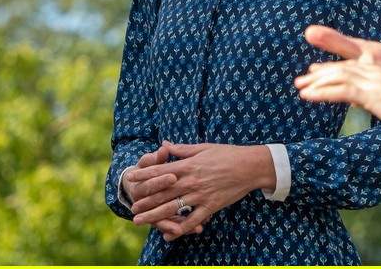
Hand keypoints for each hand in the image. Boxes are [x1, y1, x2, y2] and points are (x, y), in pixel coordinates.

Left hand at [128, 141, 274, 240]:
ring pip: (173, 208)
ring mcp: (200, 195)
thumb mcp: (203, 148)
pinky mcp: (210, 206)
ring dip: (154, 215)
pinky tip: (168, 235)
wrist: (249, 166)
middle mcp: (192, 181)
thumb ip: (181, 150)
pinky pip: (192, 221)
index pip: (161, 170)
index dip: (144, 175)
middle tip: (130, 207)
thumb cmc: (227, 154)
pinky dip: (180, 229)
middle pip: (162, 192)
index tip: (131, 178)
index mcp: (189, 165)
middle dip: (144, 200)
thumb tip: (164, 145)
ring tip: (139, 220)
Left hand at [295, 25, 380, 138]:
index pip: (353, 69)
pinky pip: (342, 90)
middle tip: (301, 80)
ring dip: (316, 82)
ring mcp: (374, 82)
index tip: (317, 74)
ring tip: (300, 88)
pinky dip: (322, 92)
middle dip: (320, 75)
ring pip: (338, 77)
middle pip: (342, 69)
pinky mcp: (373, 93)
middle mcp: (376, 73)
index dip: (333, 71)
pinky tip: (308, 95)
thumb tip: (374, 105)